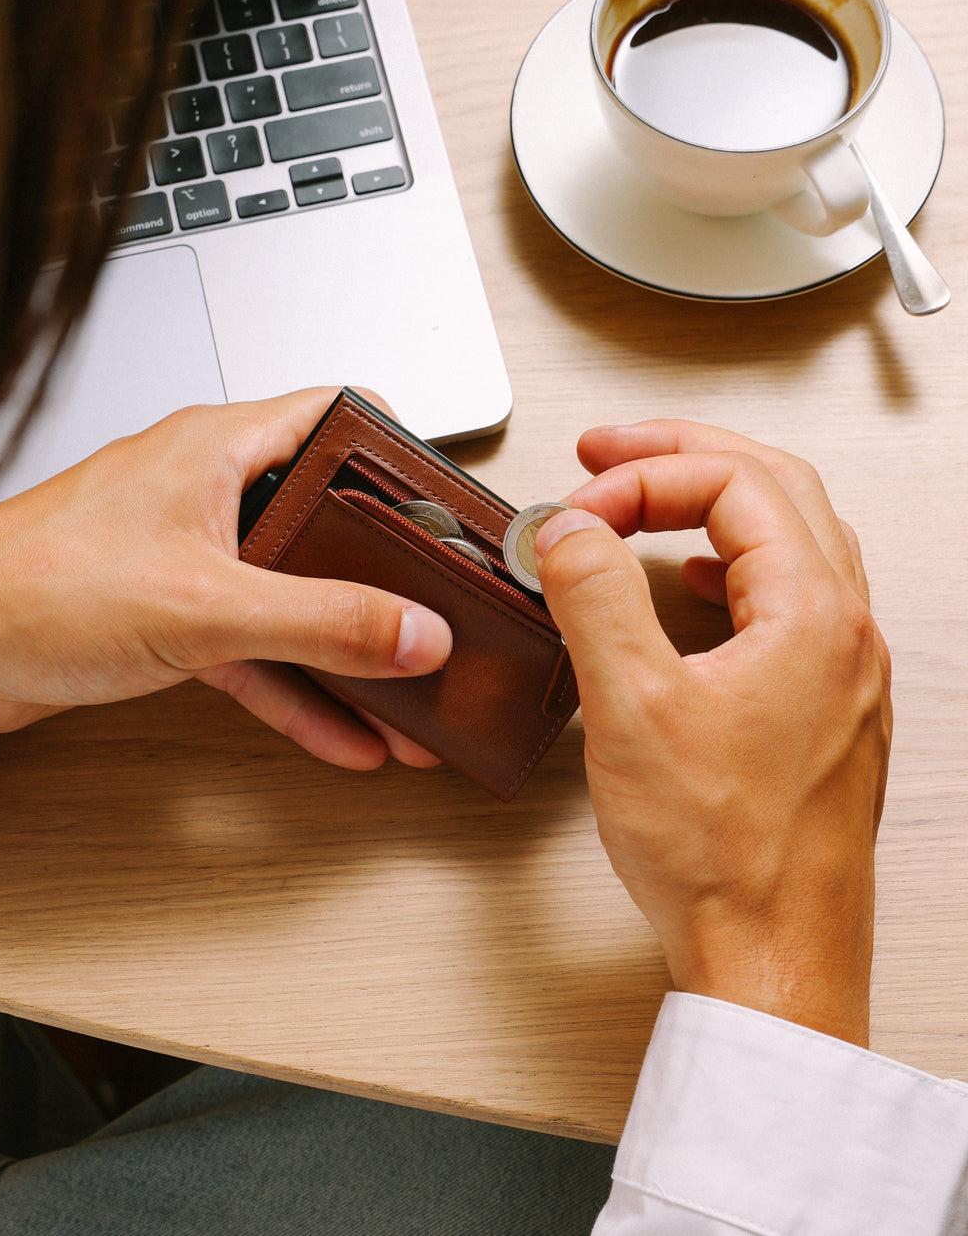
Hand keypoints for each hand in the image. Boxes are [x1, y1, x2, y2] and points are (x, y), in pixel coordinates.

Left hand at [0, 389, 450, 770]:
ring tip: (407, 694)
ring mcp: (193, 556)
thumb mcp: (208, 605)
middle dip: (385, 574)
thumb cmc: (37, 586)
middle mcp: (210, 492)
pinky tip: (343, 732)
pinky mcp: (173, 616)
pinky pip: (258, 651)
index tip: (444, 505)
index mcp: (219, 448)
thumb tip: (413, 630)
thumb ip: (323, 620)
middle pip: (326, 519)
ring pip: (295, 596)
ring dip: (348, 650)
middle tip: (437, 607)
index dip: (399, 453)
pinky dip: (299, 689)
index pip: (336, 416)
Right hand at [535, 421, 890, 1045]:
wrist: (772, 958)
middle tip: (609, 454)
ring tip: (645, 498)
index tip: (579, 506)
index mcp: (812, 615)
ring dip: (714, 503)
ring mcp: (839, 671)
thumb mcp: (630, 709)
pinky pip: (788, 597)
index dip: (645, 476)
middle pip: (774, 488)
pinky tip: (698, 586)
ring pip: (790, 538)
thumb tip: (569, 528)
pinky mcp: (820, 708)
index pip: (734, 483)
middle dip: (684, 457)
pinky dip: (733, 565)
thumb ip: (595, 598)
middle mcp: (842, 634)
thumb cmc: (725, 858)